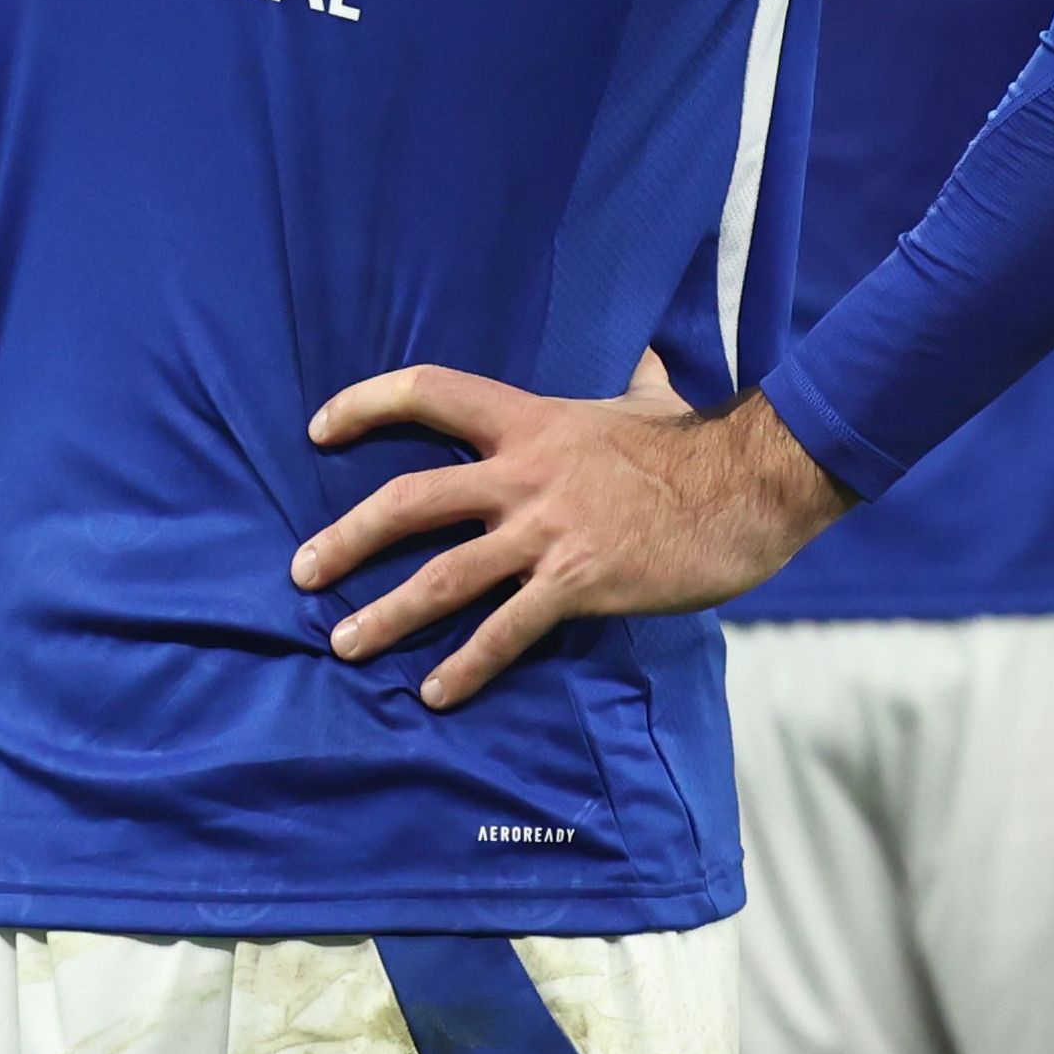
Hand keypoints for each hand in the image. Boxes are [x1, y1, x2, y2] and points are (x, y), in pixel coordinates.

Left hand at [291, 372, 848, 711]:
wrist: (751, 482)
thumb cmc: (699, 441)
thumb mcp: (653, 397)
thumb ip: (633, 379)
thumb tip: (645, 359)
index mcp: (531, 421)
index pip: (430, 393)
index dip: (366, 403)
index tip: (320, 428)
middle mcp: (524, 475)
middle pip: (410, 501)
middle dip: (347, 540)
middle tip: (303, 573)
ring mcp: (548, 532)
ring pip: (443, 576)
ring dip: (386, 614)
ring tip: (344, 644)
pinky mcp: (578, 583)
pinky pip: (506, 631)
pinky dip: (466, 665)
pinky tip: (436, 694)